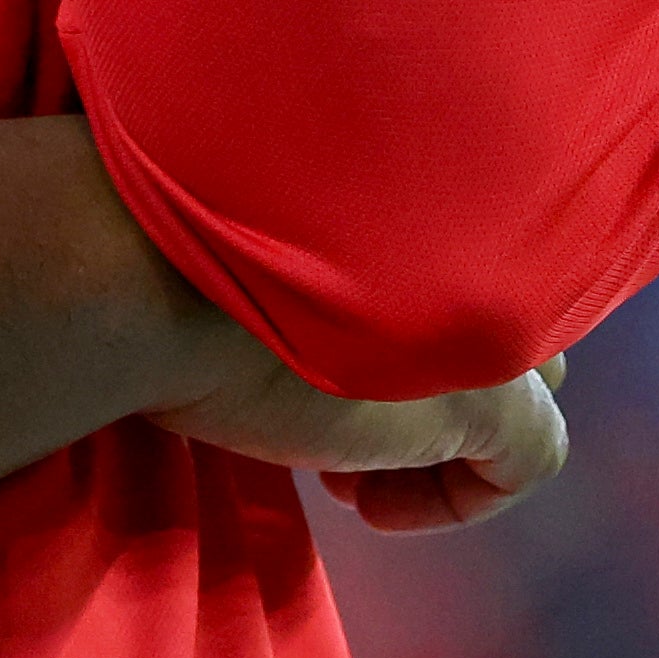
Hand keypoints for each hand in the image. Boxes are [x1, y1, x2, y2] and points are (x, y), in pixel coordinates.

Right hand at [0, 117, 571, 533]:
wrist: (134, 261)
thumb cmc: (128, 218)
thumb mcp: (195, 195)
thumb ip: (242, 206)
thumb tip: (158, 196)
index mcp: (397, 151)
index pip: (453, 213)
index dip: (397, 295)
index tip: (312, 348)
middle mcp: (460, 214)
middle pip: (511, 291)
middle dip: (438, 359)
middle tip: (336, 415)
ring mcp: (483, 305)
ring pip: (528, 372)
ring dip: (441, 430)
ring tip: (341, 465)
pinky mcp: (487, 394)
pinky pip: (530, 459)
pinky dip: (460, 498)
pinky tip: (365, 506)